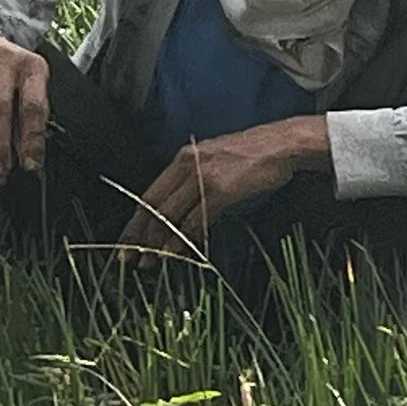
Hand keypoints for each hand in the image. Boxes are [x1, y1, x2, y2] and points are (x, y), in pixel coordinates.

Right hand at [0, 32, 48, 185]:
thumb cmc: (14, 73)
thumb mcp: (33, 83)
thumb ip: (34, 113)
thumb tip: (29, 154)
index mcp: (31, 66)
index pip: (32, 106)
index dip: (31, 138)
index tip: (30, 165)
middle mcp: (2, 63)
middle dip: (0, 148)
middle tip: (2, 174)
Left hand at [117, 116, 330, 264]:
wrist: (280, 144)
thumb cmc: (250, 157)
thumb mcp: (212, 162)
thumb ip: (192, 182)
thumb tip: (178, 212)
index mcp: (181, 159)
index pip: (148, 195)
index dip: (135, 222)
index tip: (126, 242)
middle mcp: (186, 166)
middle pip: (151, 206)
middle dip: (137, 235)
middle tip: (127, 258)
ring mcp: (202, 178)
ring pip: (169, 214)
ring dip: (156, 242)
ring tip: (148, 261)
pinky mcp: (221, 190)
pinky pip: (195, 218)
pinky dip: (183, 238)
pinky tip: (175, 252)